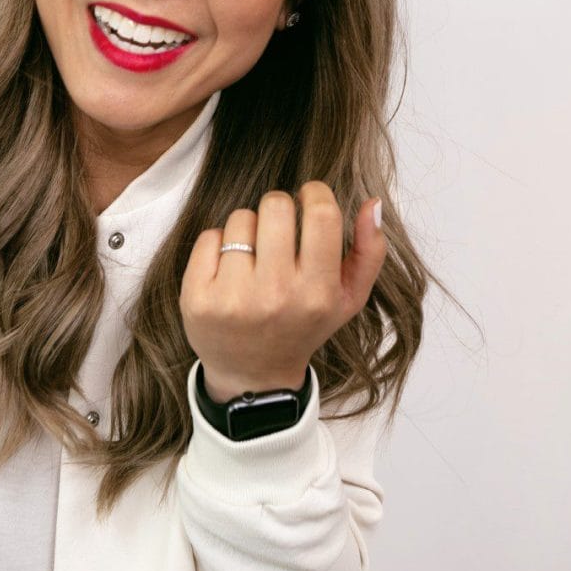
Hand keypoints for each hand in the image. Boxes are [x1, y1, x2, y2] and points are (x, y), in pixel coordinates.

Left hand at [179, 182, 385, 402]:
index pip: (321, 215)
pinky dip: (217, 244)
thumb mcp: (348, 299)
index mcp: (318, 293)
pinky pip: (209, 236)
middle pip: (276, 206)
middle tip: (278, 229)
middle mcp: (276, 295)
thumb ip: (369, 251)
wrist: (253, 377)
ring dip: (247, 228)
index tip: (308, 197)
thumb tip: (373, 203)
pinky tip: (227, 269)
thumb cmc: (303, 326)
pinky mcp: (198, 298)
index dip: (315, 193)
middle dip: (278, 208)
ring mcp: (233, 297)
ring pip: (240, 218)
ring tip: (253, 256)